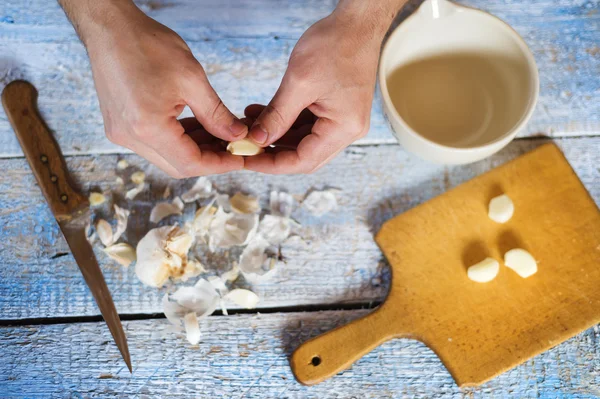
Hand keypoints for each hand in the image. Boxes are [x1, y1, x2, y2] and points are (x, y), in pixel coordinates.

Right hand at [81, 2, 246, 177]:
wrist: (110, 28)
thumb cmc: (148, 45)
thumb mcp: (192, 78)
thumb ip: (216, 114)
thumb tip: (236, 135)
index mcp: (147, 127)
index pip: (191, 163)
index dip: (219, 164)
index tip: (240, 157)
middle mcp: (130, 137)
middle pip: (178, 166)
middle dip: (208, 159)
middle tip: (233, 146)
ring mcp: (122, 133)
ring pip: (166, 157)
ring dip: (194, 150)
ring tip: (219, 135)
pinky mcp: (119, 126)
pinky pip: (154, 144)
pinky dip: (177, 140)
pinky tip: (197, 127)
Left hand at [244, 3, 393, 173]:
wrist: (357, 23)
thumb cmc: (336, 45)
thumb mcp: (299, 82)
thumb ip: (277, 115)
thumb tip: (257, 139)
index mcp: (344, 128)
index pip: (304, 160)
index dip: (273, 164)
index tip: (247, 159)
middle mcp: (347, 130)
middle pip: (305, 155)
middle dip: (273, 152)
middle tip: (245, 146)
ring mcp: (343, 121)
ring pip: (303, 141)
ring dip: (276, 135)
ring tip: (248, 123)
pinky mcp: (336, 111)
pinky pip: (307, 125)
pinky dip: (285, 122)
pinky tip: (262, 113)